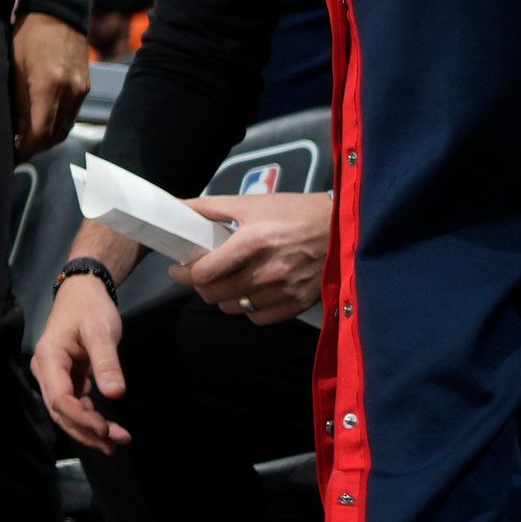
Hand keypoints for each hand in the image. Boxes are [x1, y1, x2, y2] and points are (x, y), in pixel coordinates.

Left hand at [10, 11, 92, 160]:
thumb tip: (11, 131)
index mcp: (49, 86)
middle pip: (53, 136)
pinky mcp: (84, 87)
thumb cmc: (28, 35)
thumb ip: (16, 100)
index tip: (9, 158)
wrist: (58, 11)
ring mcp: (80, 90)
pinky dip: (55, 126)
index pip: (38, 133)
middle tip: (13, 153)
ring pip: (64, 129)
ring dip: (45, 140)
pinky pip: (71, 116)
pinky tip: (40, 125)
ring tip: (24, 142)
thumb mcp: (13, 66)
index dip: (24, 150)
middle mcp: (70, 92)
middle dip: (33, 149)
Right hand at [32, 274, 132, 452]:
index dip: (82, 418)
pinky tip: (107, 428)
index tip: (107, 428)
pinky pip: (74, 403)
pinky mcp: (66, 377)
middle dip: (86, 430)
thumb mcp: (101, 331)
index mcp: (49, 358)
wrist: (83, 292)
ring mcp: (54, 375)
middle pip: (60, 411)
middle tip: (117, 443)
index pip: (60, 398)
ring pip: (66, 411)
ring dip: (88, 429)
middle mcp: (46, 370)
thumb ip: (106, 362)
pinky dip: (89, 418)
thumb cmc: (90, 308)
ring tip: (117, 442)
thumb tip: (115, 394)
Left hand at [175, 189, 330, 325]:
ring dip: (224, 297)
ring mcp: (284, 290)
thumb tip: (178, 207)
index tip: (179, 268)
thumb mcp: (251, 203)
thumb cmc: (295, 212)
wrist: (342, 227)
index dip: (185, 273)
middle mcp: (268, 271)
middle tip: (200, 274)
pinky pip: (260, 318)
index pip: (205, 272)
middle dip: (201, 285)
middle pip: (215, 294)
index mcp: (252, 243)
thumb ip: (210, 207)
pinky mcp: (299, 303)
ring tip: (226, 282)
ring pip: (235, 308)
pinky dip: (250, 308)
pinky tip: (251, 292)